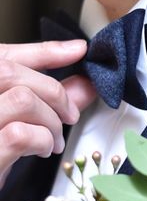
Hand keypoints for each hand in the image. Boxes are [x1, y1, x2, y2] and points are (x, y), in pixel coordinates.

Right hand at [0, 40, 96, 188]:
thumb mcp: (17, 121)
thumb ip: (46, 100)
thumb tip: (84, 83)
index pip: (4, 55)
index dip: (45, 51)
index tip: (78, 50)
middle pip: (12, 72)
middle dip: (54, 93)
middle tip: (69, 115)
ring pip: (22, 100)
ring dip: (50, 121)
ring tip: (52, 140)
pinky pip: (20, 134)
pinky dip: (42, 141)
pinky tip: (41, 150)